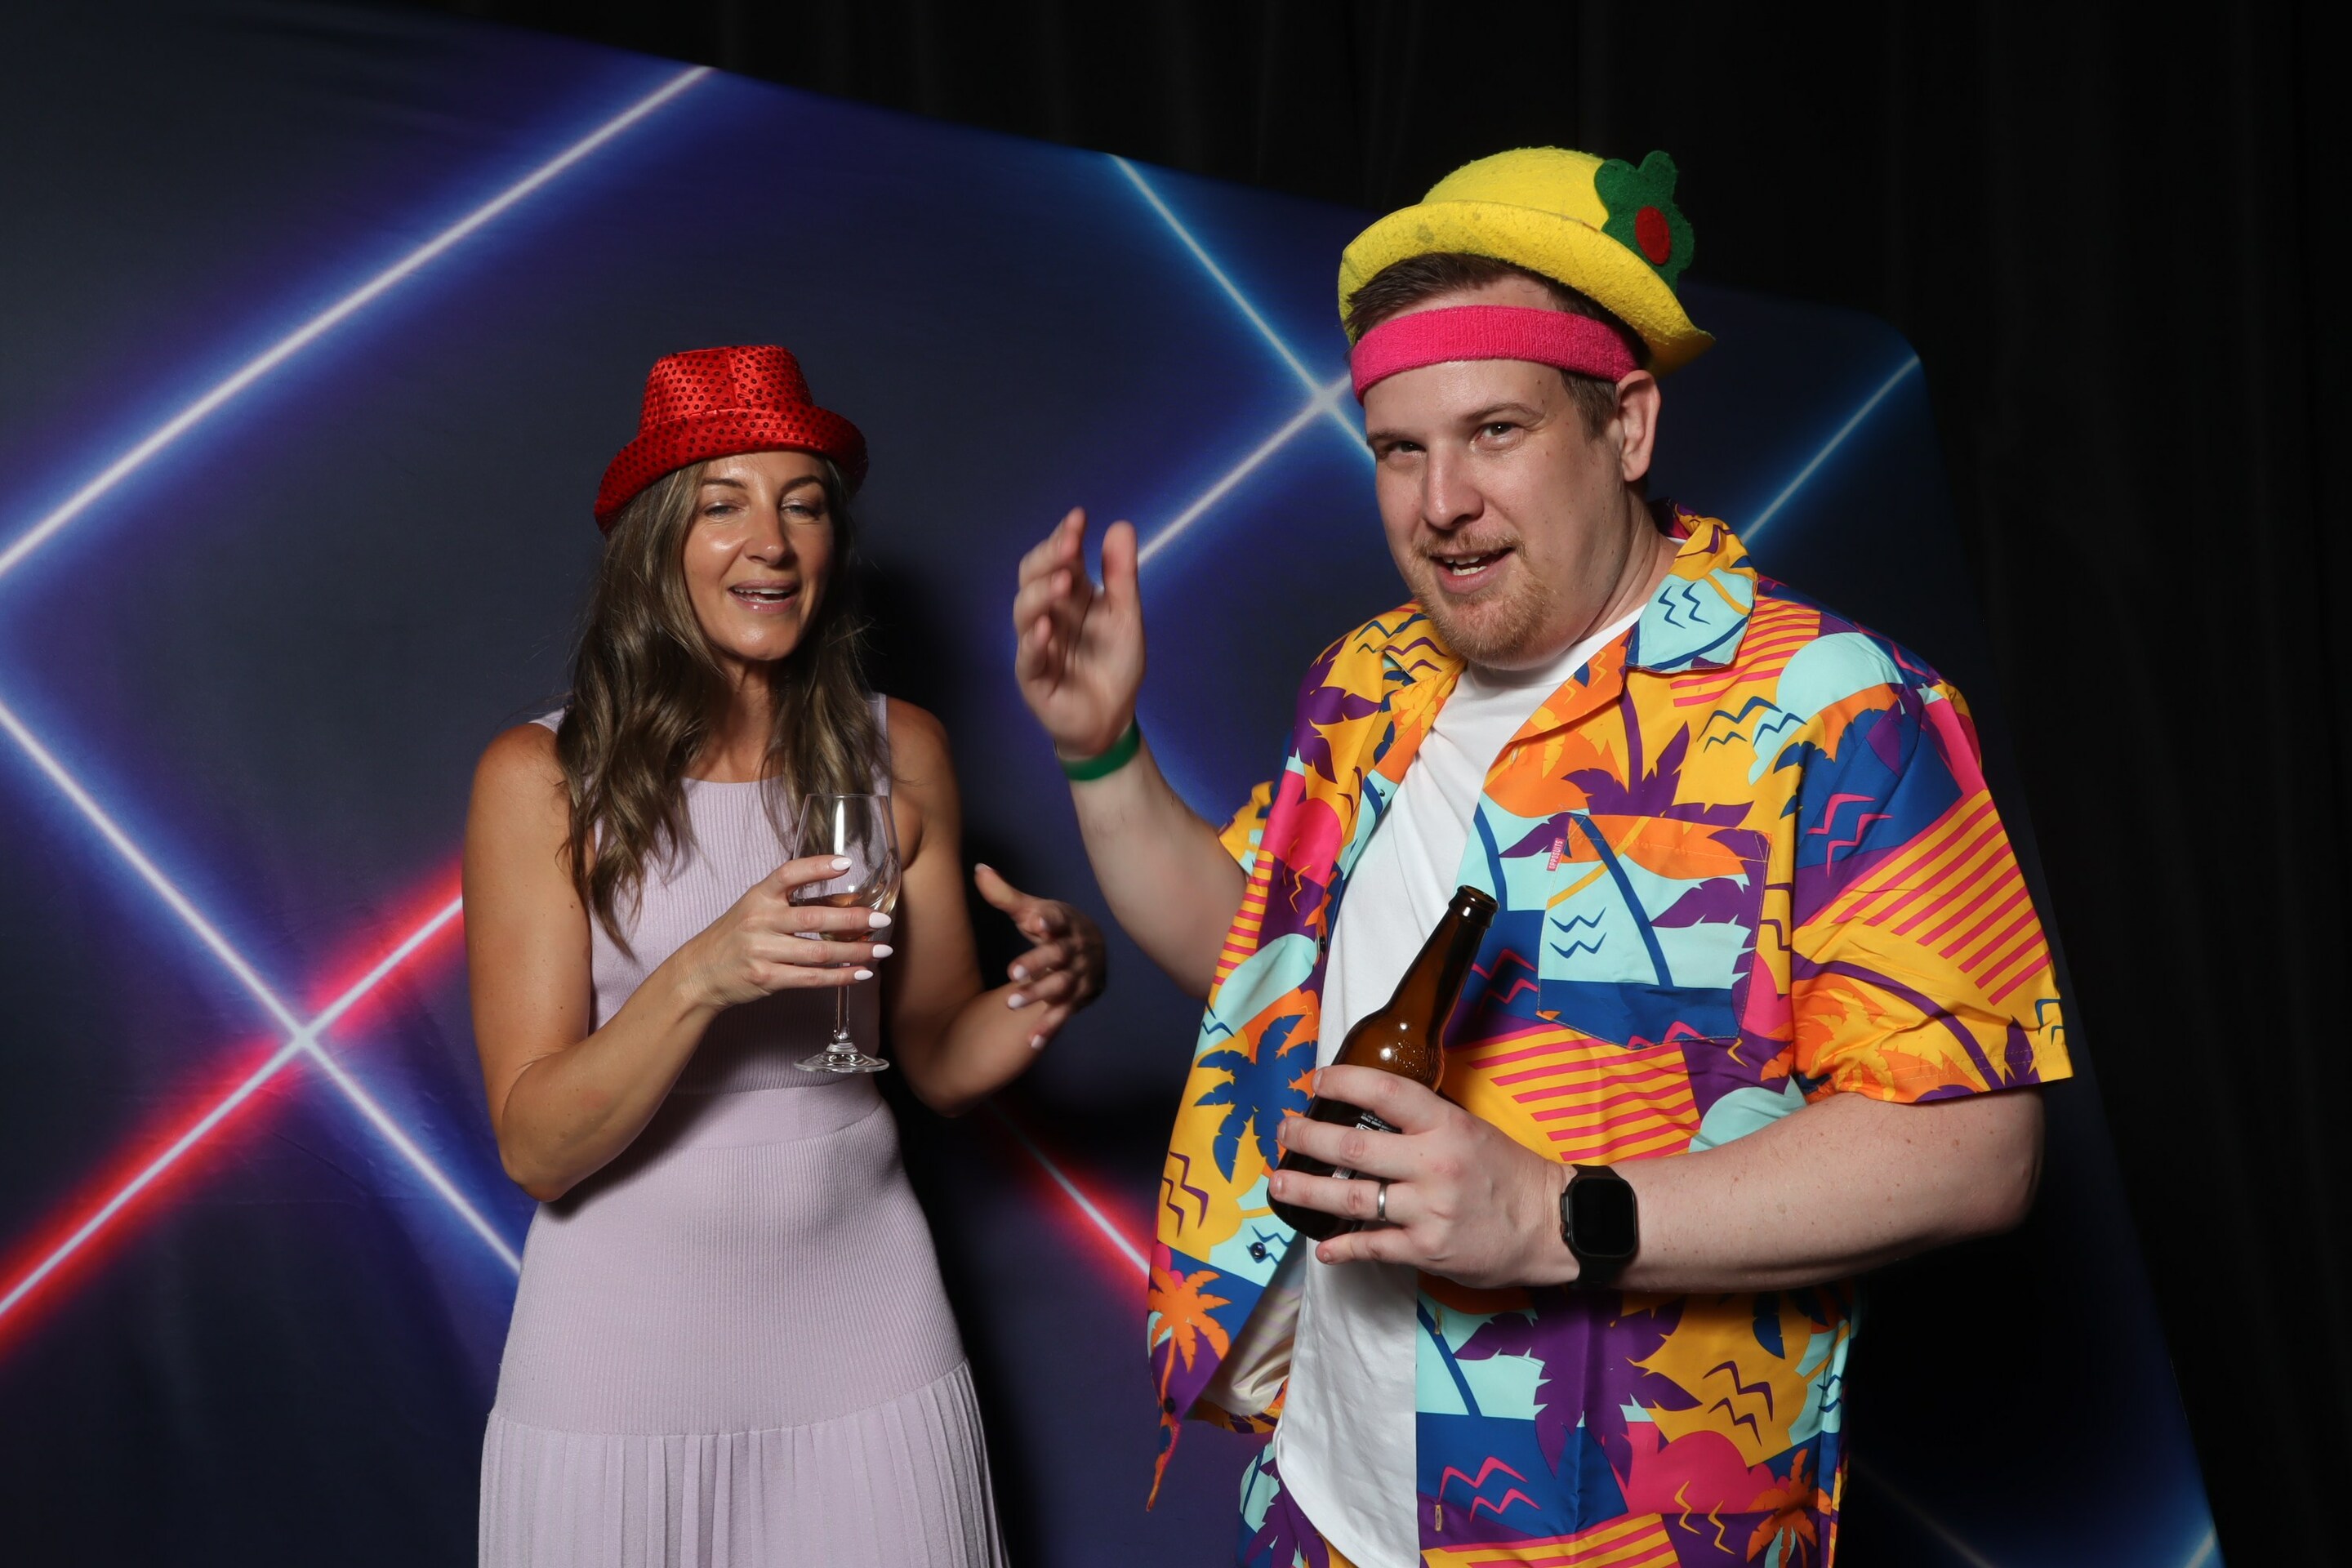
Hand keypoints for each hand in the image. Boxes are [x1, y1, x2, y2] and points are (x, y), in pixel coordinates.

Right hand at [679, 854, 894, 1010]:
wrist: (699, 972)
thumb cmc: (736, 936)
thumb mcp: (757, 909)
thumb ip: (793, 903)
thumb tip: (848, 901)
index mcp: (758, 896)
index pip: (788, 874)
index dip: (817, 867)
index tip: (846, 863)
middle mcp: (760, 920)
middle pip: (813, 917)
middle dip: (853, 918)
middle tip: (882, 919)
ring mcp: (762, 951)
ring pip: (818, 951)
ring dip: (855, 951)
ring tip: (881, 949)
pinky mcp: (767, 978)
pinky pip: (812, 978)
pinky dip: (840, 976)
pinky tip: (861, 973)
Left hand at [974, 863, 1105, 1048]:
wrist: (1092, 945)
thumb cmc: (1053, 925)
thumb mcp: (1033, 909)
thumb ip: (1005, 895)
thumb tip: (979, 869)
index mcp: (1064, 923)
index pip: (1058, 919)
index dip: (1049, 920)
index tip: (1037, 921)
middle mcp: (1075, 949)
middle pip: (1057, 956)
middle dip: (1037, 964)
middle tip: (1013, 972)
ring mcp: (1080, 975)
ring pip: (1060, 986)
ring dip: (1038, 995)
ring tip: (1011, 1003)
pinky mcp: (1080, 998)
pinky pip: (1064, 1014)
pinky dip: (1049, 1028)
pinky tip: (1032, 1042)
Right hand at [1012, 508, 1145, 759]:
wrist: (1112, 718)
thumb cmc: (1114, 665)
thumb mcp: (1126, 616)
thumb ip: (1122, 575)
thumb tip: (1120, 525)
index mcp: (1070, 595)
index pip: (1057, 559)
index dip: (1063, 538)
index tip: (1079, 518)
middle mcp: (1048, 614)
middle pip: (1033, 577)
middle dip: (1048, 558)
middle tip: (1070, 545)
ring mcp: (1036, 644)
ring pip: (1024, 612)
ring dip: (1041, 594)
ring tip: (1063, 583)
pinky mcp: (1033, 677)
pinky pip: (1027, 657)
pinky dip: (1034, 642)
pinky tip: (1046, 629)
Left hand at [1268, 1065, 1572, 1288]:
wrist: (1550, 1223)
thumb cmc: (1509, 1173)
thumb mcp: (1471, 1129)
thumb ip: (1425, 1123)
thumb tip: (1370, 1115)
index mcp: (1445, 1125)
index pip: (1384, 1091)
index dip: (1343, 1082)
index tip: (1315, 1080)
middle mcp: (1433, 1164)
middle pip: (1352, 1149)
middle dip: (1306, 1138)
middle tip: (1282, 1131)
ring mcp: (1428, 1210)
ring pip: (1351, 1200)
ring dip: (1306, 1192)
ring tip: (1277, 1185)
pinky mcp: (1427, 1250)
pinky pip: (1372, 1247)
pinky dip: (1342, 1249)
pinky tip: (1323, 1247)